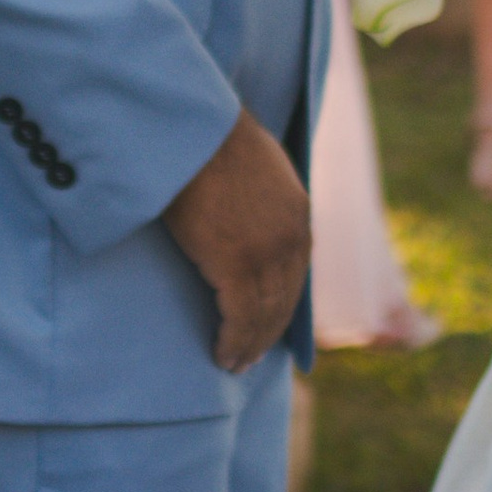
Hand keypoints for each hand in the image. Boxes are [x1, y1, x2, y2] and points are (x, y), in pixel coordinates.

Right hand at [161, 109, 310, 371]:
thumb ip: (268, 202)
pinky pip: (239, 317)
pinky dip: (233, 341)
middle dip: (267, 333)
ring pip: (262, 314)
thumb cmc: (212, 141)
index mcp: (299, 214)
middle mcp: (290, 238)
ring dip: (249, 345)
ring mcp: (265, 253)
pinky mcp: (236, 263)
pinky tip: (222, 355)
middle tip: (249, 359)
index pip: (295, 276)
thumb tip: (259, 223)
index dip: (282, 308)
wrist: (193, 127)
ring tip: (234, 364)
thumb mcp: (260, 169)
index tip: (268, 327)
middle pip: (282, 301)